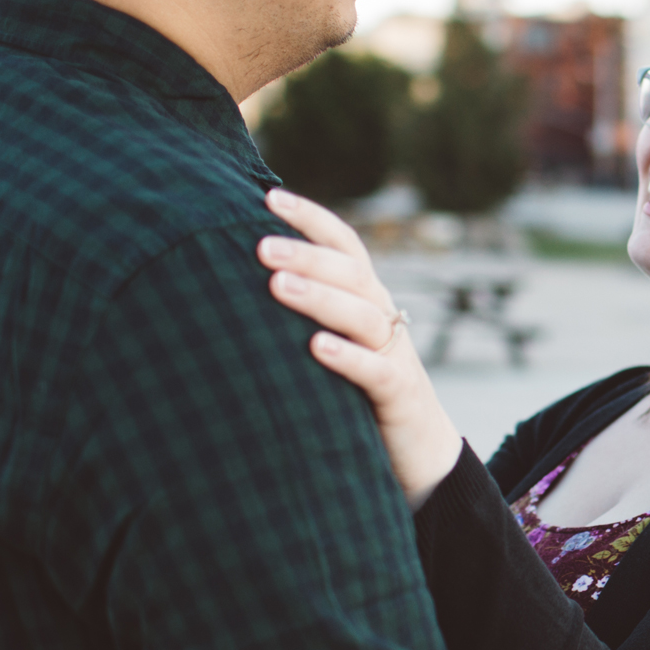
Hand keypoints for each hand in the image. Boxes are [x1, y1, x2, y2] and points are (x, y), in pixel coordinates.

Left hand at [259, 188, 464, 504]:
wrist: (419, 452)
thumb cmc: (355, 393)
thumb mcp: (331, 344)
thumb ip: (301, 316)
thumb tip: (230, 283)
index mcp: (366, 299)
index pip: (344, 245)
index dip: (312, 218)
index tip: (269, 197)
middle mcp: (384, 317)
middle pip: (352, 273)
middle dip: (307, 255)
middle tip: (261, 246)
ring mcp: (395, 355)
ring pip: (362, 315)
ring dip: (320, 297)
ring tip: (278, 286)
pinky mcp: (399, 395)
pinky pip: (376, 371)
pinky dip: (348, 357)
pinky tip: (316, 348)